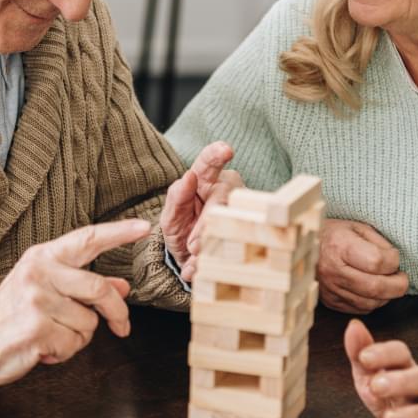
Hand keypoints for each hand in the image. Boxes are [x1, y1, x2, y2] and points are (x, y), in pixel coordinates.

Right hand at [0, 219, 149, 388]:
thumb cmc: (13, 315)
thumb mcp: (45, 291)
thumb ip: (83, 286)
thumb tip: (122, 286)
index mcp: (43, 257)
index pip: (87, 239)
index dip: (118, 233)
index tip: (143, 228)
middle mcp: (40, 272)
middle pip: (99, 288)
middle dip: (117, 312)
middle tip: (122, 327)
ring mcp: (38, 300)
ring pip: (89, 323)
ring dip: (78, 337)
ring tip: (52, 335)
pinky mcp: (37, 328)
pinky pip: (73, 344)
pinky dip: (63, 353)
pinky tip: (43, 348)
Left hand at [161, 141, 242, 281]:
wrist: (189, 258)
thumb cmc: (181, 227)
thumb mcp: (170, 215)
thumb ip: (176, 197)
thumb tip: (188, 178)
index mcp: (205, 178)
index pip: (209, 161)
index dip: (217, 154)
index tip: (226, 150)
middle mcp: (226, 189)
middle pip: (223, 196)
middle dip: (207, 221)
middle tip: (193, 245)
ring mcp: (239, 209)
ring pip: (230, 221)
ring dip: (209, 243)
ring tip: (192, 257)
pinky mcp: (246, 231)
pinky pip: (232, 243)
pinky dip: (211, 259)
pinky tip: (196, 267)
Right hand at [317, 220, 407, 312]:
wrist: (301, 247)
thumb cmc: (334, 234)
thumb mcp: (357, 227)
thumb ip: (379, 243)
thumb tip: (396, 261)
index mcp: (339, 246)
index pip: (377, 262)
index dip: (393, 261)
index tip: (395, 257)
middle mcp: (332, 270)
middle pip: (375, 287)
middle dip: (398, 285)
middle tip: (402, 278)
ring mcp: (330, 289)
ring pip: (369, 302)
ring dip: (386, 296)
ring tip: (388, 283)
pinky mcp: (330, 301)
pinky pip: (359, 308)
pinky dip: (372, 302)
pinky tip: (373, 291)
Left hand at [344, 319, 417, 417]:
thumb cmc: (389, 392)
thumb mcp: (370, 371)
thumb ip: (360, 352)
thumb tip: (353, 326)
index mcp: (404, 367)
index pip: (401, 353)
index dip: (384, 353)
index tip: (364, 357)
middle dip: (401, 381)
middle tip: (376, 385)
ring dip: (410, 415)